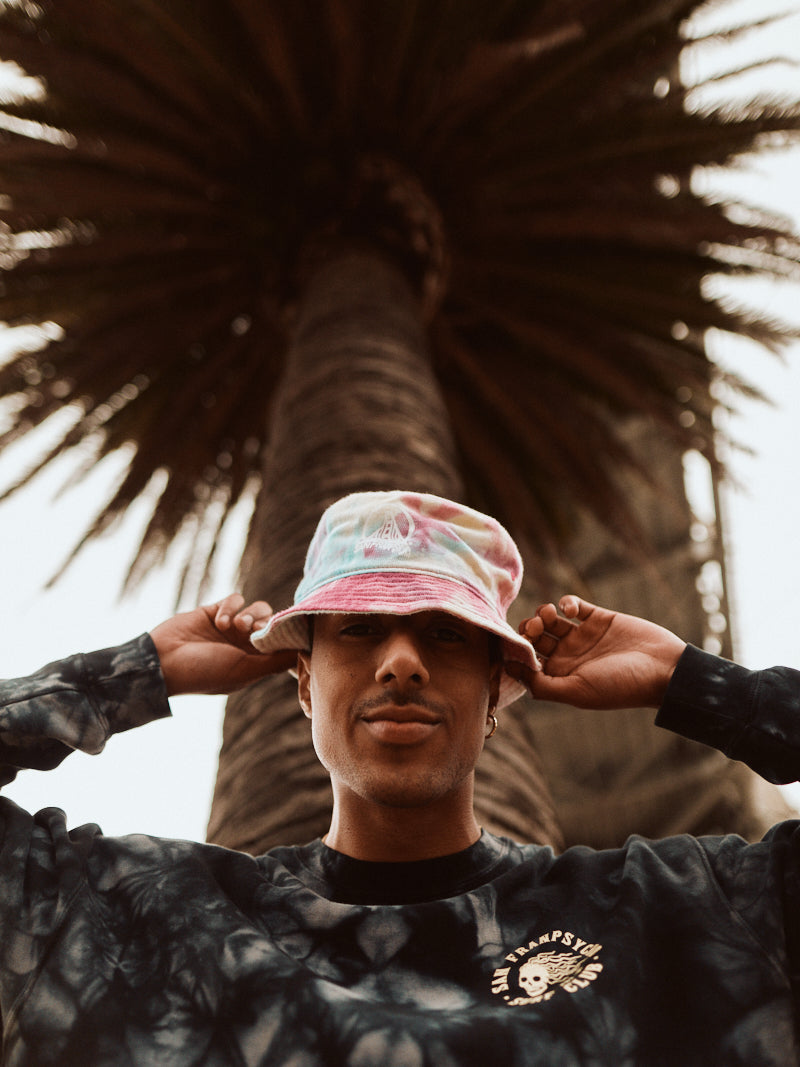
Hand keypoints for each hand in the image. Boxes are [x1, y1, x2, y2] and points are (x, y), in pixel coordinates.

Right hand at [149, 593, 297, 695]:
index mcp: (254, 663)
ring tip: (236, 626)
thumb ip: (276, 660)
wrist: (162, 661)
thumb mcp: (245, 670)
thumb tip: (306, 652)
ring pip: (257, 608)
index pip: (282, 645)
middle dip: (268, 624)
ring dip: (251, 614)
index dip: (290, 636)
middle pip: (273, 623)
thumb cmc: (204, 673)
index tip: (294, 630)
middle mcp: (244, 645)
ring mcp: (230, 628)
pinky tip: (220, 621)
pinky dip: (231, 607)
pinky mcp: (215, 611)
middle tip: (253, 632)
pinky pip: (235, 599)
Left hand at [515, 595, 685, 708]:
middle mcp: (568, 656)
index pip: (527, 660)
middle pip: (534, 637)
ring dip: (542, 614)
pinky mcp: (598, 618)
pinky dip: (565, 603)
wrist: (663, 670)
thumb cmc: (620, 686)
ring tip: (549, 616)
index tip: (512, 644)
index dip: (515, 650)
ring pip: (549, 619)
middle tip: (533, 628)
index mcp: (560, 676)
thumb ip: (542, 685)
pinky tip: (569, 610)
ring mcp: (583, 636)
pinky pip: (572, 605)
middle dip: (527, 629)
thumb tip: (510, 670)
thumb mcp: (577, 692)